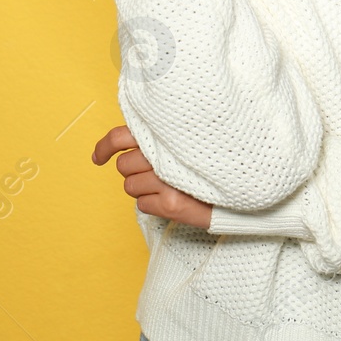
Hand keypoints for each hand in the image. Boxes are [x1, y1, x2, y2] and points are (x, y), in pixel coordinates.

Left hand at [92, 124, 212, 228]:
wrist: (241, 185)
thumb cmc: (209, 162)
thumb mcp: (185, 139)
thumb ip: (158, 136)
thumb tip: (126, 144)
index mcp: (163, 136)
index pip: (120, 137)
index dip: (104, 147)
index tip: (99, 157)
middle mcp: (163, 156)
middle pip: (123, 165)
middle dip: (133, 170)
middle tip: (154, 171)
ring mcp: (166, 181)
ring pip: (130, 186)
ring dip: (143, 188)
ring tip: (165, 185)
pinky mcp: (170, 205)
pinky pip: (141, 205)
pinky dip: (152, 203)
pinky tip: (171, 199)